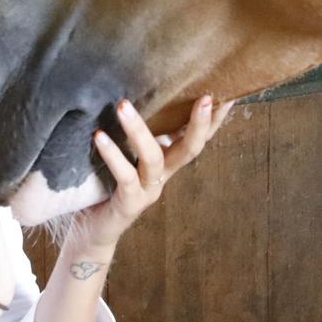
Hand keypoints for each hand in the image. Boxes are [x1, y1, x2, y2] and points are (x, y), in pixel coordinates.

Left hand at [75, 95, 234, 250]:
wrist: (93, 230)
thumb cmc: (106, 185)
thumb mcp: (125, 154)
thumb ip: (135, 133)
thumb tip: (130, 91)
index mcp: (168, 162)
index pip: (198, 138)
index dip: (215, 120)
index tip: (228, 94)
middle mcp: (164, 176)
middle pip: (190, 149)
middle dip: (200, 124)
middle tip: (206, 97)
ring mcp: (149, 191)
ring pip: (153, 158)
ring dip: (138, 130)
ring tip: (123, 105)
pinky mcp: (129, 203)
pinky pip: (125, 176)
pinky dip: (112, 155)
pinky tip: (100, 136)